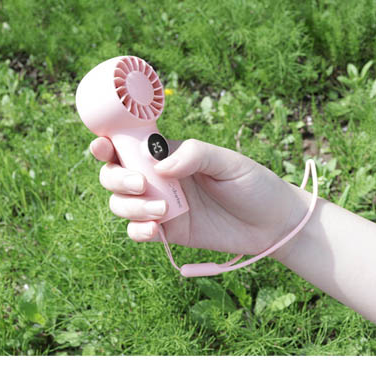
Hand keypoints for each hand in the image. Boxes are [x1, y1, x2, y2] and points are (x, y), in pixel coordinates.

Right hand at [90, 137, 310, 256]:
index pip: (129, 145)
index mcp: (170, 154)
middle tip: (141, 185)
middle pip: (115, 175)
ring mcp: (162, 206)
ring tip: (162, 212)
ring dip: (130, 207)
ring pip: (121, 204)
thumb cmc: (253, 184)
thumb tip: (159, 165)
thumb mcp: (229, 162)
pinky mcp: (169, 232)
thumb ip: (195, 155)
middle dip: (117, 179)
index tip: (102, 146)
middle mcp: (160, 178)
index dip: (108, 144)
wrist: (273, 225)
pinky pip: (138, 230)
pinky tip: (153, 230)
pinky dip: (137, 230)